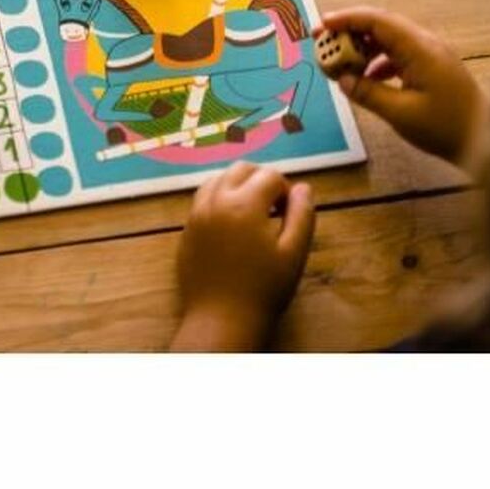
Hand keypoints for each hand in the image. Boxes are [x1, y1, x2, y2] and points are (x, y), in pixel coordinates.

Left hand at [171, 163, 315, 351]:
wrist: (221, 319)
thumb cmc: (263, 289)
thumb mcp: (293, 253)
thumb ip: (301, 215)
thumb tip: (302, 187)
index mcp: (243, 204)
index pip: (269, 175)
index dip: (285, 189)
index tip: (290, 212)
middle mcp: (215, 201)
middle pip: (240, 169)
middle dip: (261, 180)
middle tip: (274, 208)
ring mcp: (196, 213)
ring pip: (217, 179)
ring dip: (237, 185)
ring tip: (253, 212)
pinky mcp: (186, 228)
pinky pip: (202, 198)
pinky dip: (218, 198)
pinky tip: (231, 222)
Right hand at [317, 7, 485, 162]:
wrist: (488, 141)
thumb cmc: (445, 127)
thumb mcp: (400, 113)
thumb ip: (367, 92)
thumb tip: (342, 79)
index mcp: (420, 49)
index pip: (378, 21)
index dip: (346, 19)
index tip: (320, 26)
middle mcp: (426, 44)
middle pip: (381, 26)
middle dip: (349, 32)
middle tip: (322, 42)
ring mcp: (431, 54)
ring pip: (389, 40)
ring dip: (362, 48)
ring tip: (340, 63)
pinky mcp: (433, 67)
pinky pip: (398, 54)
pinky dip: (377, 61)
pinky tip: (366, 78)